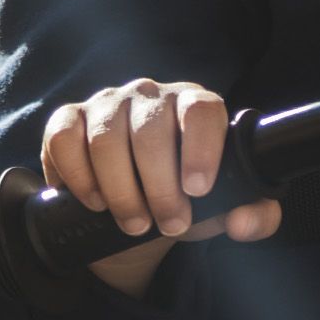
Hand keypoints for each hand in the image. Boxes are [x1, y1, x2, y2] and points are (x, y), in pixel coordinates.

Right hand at [41, 79, 282, 297]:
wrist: (136, 211)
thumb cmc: (186, 199)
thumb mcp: (224, 210)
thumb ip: (255, 216)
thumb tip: (244, 221)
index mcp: (194, 105)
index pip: (201, 110)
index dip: (201, 149)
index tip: (197, 190)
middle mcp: (150, 95)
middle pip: (150, 131)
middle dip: (160, 189)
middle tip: (169, 224)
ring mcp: (106, 103)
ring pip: (106, 140)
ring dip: (121, 192)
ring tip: (134, 223)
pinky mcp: (68, 118)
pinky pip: (64, 139)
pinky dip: (78, 177)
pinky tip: (96, 201)